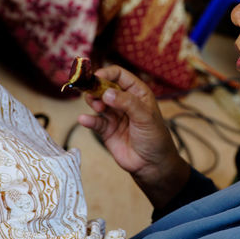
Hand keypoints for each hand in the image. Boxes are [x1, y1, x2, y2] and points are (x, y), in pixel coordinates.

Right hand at [78, 65, 190, 207]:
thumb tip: (106, 92)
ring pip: (97, 102)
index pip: (119, 75)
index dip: (107, 73)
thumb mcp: (145, 117)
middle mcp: (124, 101)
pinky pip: (95, 121)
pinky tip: (85, 120)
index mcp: (137, 93)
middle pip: (104, 87)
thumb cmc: (155, 138)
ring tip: (97, 106)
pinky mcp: (107, 130)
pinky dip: (88, 120)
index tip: (96, 77)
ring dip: (93, 101)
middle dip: (95, 87)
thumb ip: (127, 103)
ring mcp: (115, 115)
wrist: (152, 165)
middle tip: (90, 92)